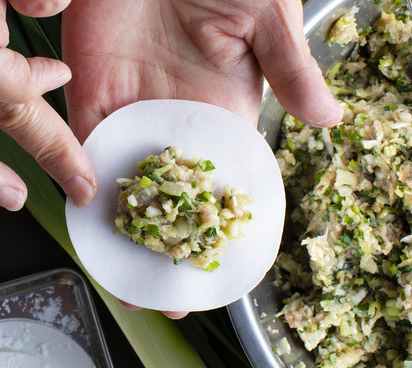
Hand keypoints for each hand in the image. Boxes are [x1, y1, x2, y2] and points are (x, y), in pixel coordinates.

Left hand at [62, 0, 342, 317]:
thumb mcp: (267, 15)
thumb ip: (291, 67)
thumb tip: (329, 120)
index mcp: (224, 108)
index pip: (224, 181)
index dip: (221, 228)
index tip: (218, 272)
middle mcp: (176, 118)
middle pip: (171, 196)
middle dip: (165, 246)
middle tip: (159, 297)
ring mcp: (132, 108)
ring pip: (125, 183)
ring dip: (121, 231)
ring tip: (119, 278)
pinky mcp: (90, 92)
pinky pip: (82, 147)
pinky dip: (82, 184)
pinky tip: (85, 224)